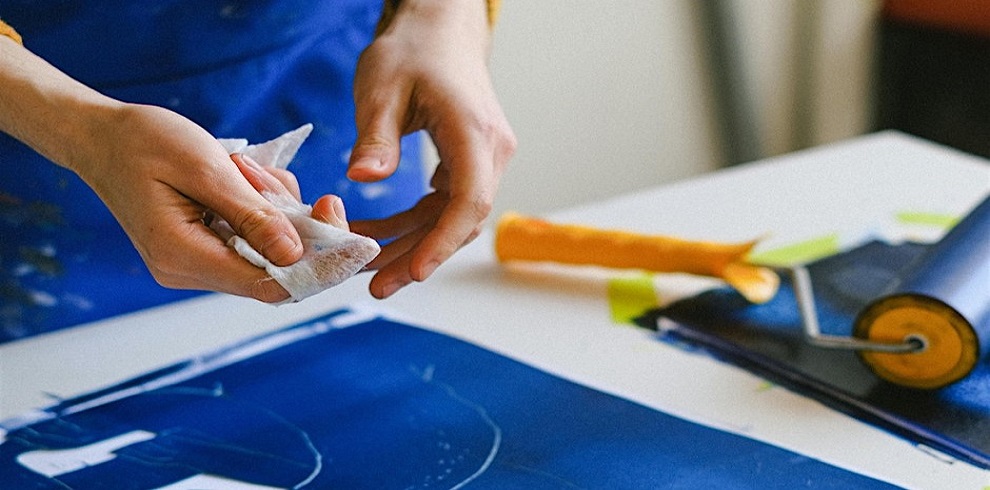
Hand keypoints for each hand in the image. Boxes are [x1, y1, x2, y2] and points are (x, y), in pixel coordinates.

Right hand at [74, 104, 310, 301]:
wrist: (101, 136)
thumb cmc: (145, 142)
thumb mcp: (204, 167)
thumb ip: (251, 213)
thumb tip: (295, 254)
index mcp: (181, 256)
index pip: (265, 286)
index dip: (312, 267)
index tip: (341, 227)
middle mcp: (188, 271)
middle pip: (272, 270)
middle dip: (294, 225)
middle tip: (283, 181)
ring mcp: (195, 263)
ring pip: (266, 249)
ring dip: (273, 208)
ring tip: (244, 168)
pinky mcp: (203, 248)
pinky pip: (251, 237)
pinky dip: (260, 206)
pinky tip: (242, 175)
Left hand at [348, 0, 515, 298]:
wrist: (439, 29)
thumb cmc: (413, 50)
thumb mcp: (382, 87)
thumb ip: (376, 136)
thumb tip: (363, 179)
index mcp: (474, 132)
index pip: (469, 200)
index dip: (442, 242)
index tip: (414, 273)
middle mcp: (490, 151)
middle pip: (461, 220)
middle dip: (418, 256)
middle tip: (374, 284)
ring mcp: (483, 159)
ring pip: (452, 218)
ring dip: (412, 244)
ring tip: (367, 265)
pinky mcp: (468, 162)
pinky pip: (445, 204)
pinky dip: (414, 223)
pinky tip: (378, 233)